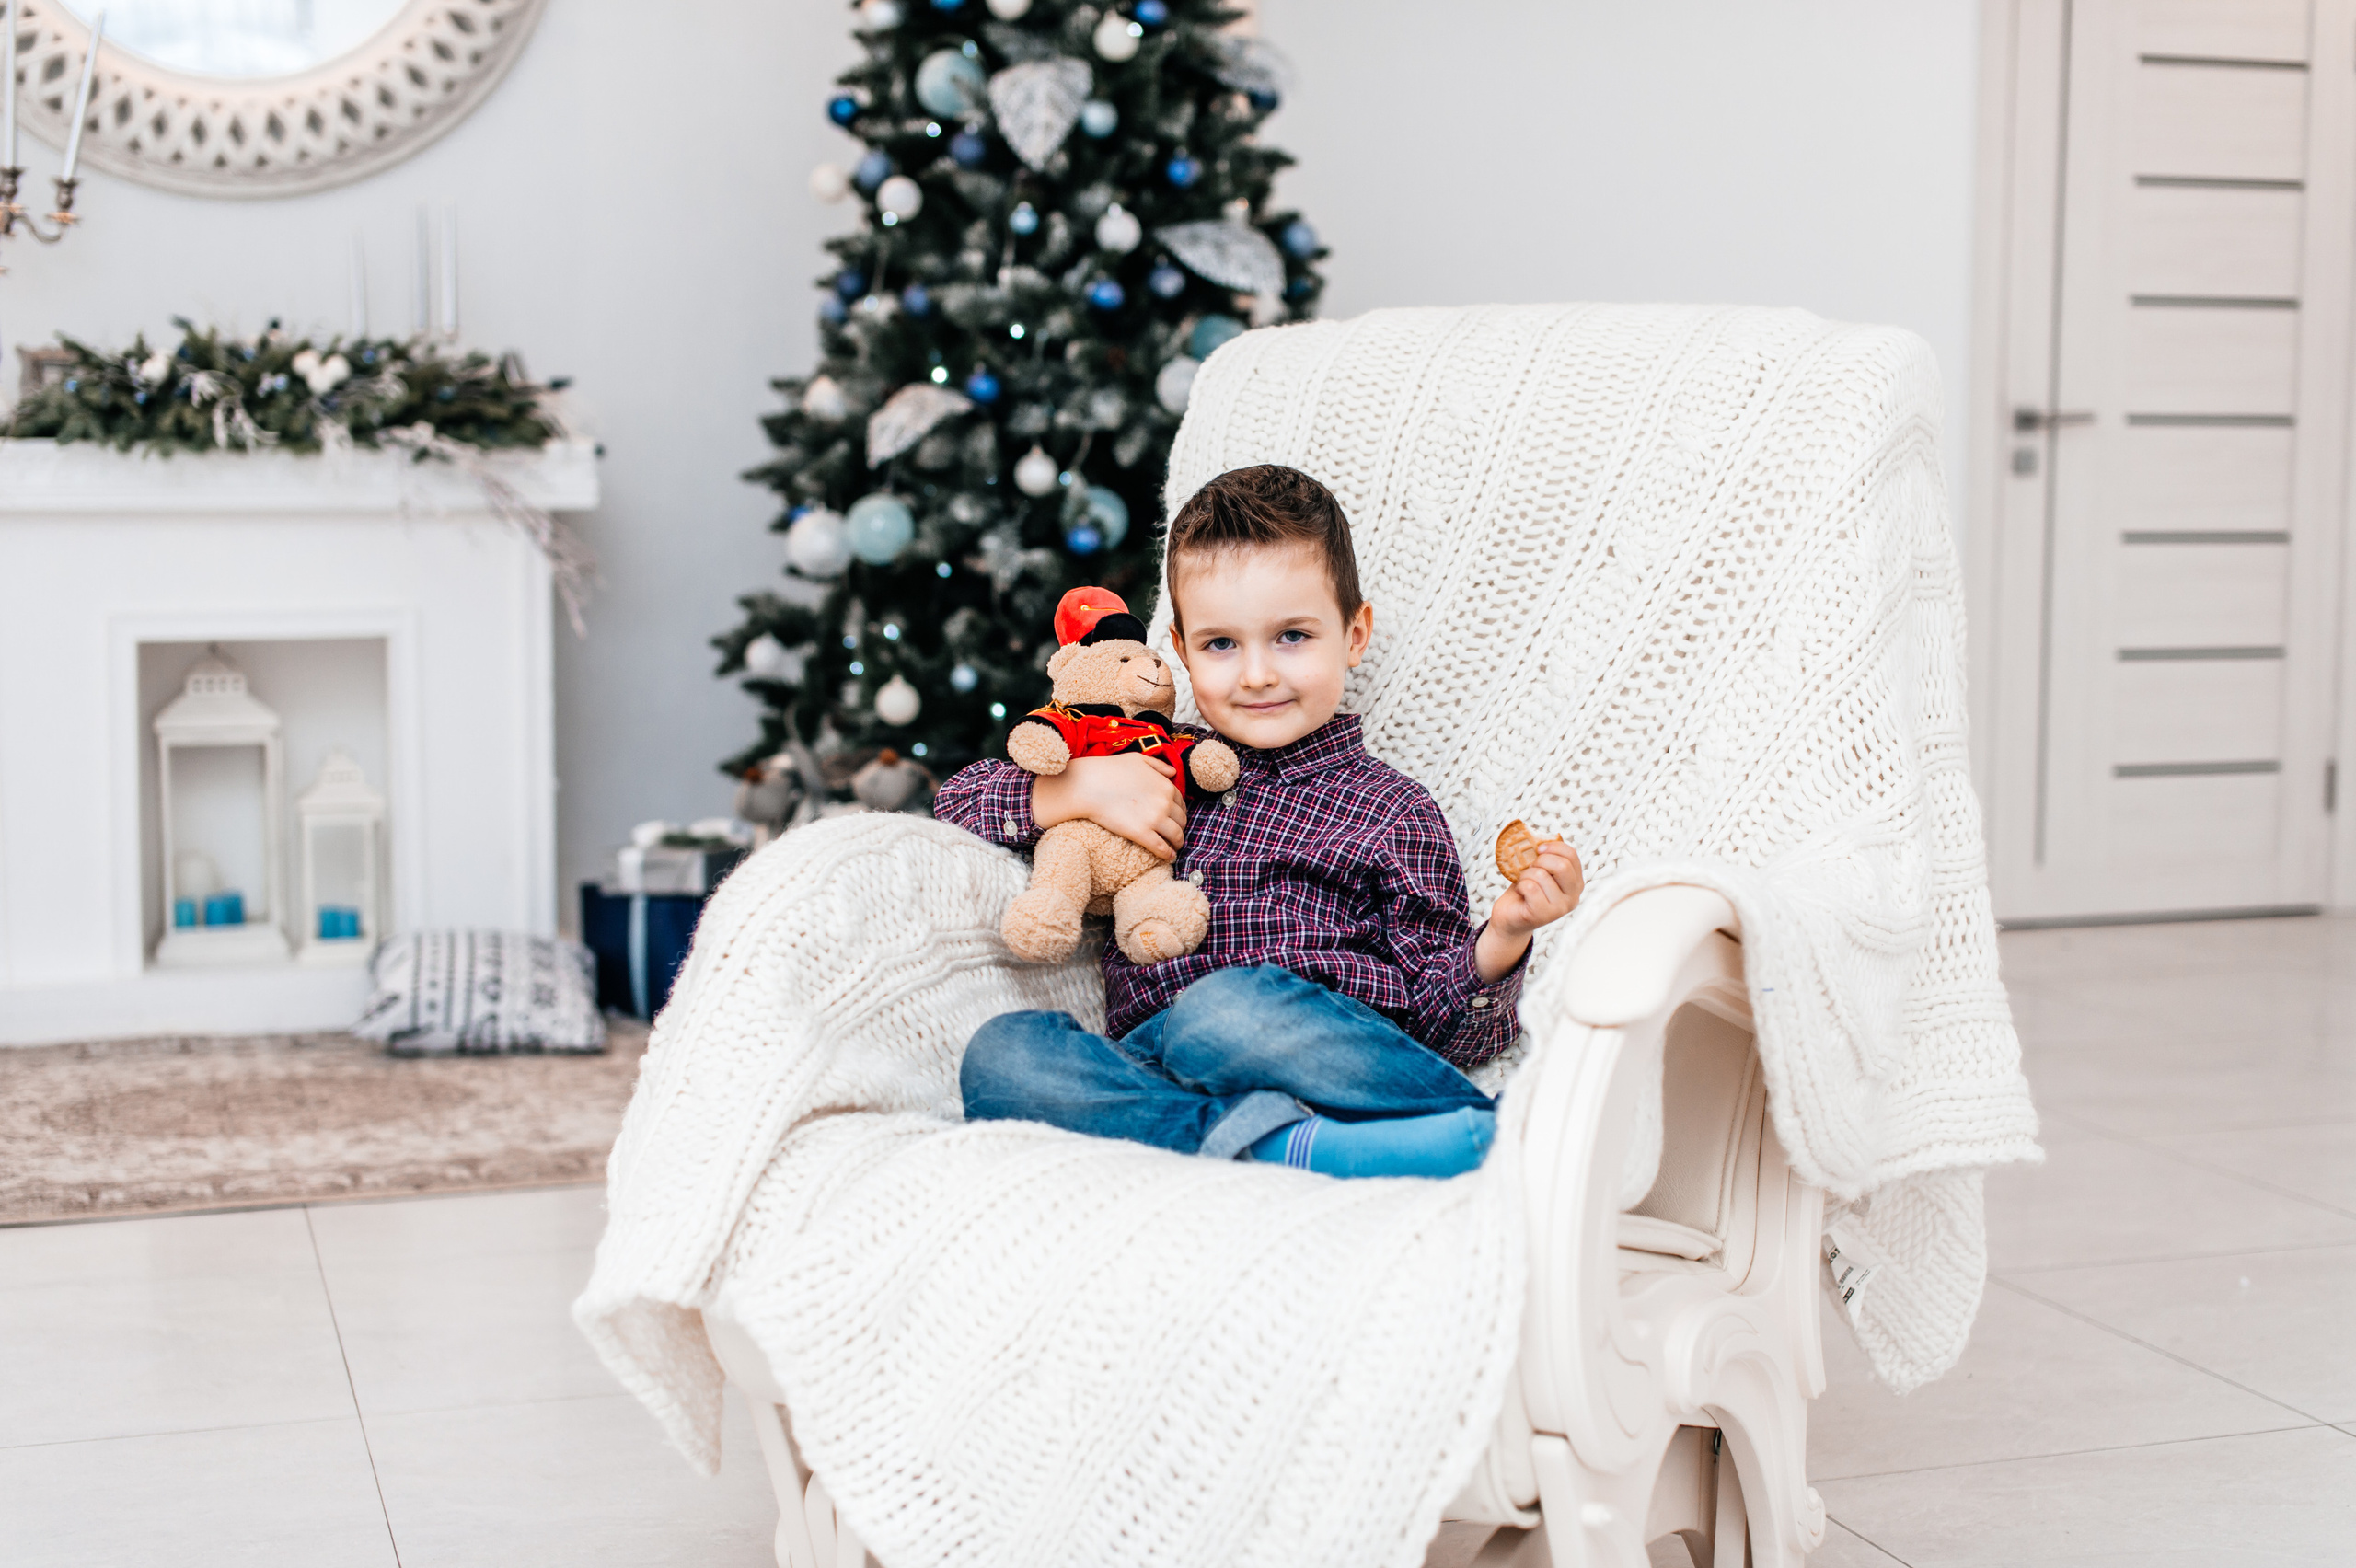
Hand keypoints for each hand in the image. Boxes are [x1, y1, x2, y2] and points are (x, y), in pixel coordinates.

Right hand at [1032, 752, 1186, 859]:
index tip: (1174, 817)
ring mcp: (1154, 819)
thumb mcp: (1138, 759)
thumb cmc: (1110, 769)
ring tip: (1174, 847)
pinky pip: (1161, 848)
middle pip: (1181, 820)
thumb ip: (1158, 765)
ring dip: (1178, 842)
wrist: (1089, 785)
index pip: (1180, 803)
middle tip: (1175, 833)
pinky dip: (1168, 854)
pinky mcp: (1141, 834)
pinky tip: (1168, 857)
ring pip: (1176, 836)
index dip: (1179, 811)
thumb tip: (1173, 772)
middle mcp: (1165, 803)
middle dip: (1180, 827)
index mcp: (1166, 786)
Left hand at [1475, 842, 1582, 982]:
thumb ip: (1545, 857)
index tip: (1539, 849)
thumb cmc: (1525, 890)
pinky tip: (1521, 893)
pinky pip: (1530, 887)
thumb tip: (1538, 838)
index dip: (1553, 846)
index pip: (1572, 855)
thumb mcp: (1539, 871)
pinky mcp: (1543, 915)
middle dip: (1540, 861)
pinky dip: (1520, 885)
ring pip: (1541, 875)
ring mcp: (1560, 908)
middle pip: (1562, 865)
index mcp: (1576, 883)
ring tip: (1524, 884)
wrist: (1510, 917)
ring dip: (1525, 875)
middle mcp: (1573, 897)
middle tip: (1530, 868)